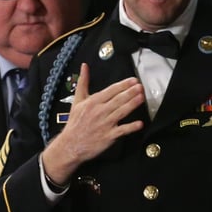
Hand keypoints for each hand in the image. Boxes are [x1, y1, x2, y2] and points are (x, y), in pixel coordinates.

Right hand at [41, 64, 144, 182]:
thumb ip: (83, 82)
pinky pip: (121, 130)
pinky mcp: (108, 136)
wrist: (70, 144)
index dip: (123, 85)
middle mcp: (99, 111)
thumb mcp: (77, 100)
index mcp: (93, 102)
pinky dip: (130, 127)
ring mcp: (104, 124)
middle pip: (118, 100)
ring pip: (121, 112)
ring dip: (132, 104)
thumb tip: (84, 66)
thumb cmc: (75, 122)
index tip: (133, 80)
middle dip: (130, 92)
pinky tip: (140, 123)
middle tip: (140, 86)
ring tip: (142, 97)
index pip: (111, 90)